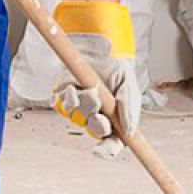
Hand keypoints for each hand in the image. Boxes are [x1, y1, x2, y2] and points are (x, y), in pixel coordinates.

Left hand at [51, 1, 140, 158]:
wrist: (99, 43)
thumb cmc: (116, 65)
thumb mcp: (131, 85)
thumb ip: (130, 108)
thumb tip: (129, 132)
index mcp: (116, 118)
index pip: (113, 142)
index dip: (107, 150)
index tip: (100, 150)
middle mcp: (97, 114)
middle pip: (95, 132)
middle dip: (97, 124)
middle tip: (100, 113)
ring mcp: (80, 106)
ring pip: (77, 118)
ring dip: (84, 107)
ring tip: (90, 91)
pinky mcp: (64, 95)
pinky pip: (61, 105)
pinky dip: (67, 99)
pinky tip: (73, 89)